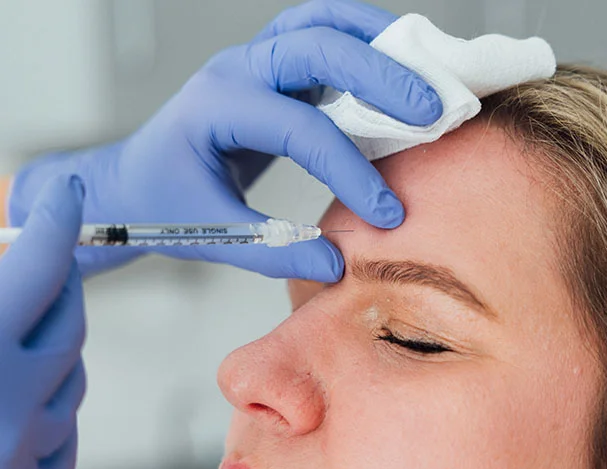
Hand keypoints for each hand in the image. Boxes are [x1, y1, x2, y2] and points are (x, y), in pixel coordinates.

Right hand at [0, 175, 85, 468]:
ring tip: (26, 332)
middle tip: (47, 265)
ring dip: (57, 347)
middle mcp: (9, 403)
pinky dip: (52, 406)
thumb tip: (3, 249)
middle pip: (69, 323)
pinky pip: (64, 434)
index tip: (66, 195)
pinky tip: (25, 394)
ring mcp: (21, 453)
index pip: (40, 266)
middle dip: (61, 286)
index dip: (56, 222)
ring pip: (74, 378)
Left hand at [8, 0, 441, 279]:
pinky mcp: (269, 72)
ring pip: (321, 23)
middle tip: (432, 110)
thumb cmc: (160, 205)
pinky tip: (395, 73)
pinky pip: (321, 40)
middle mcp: (235, 70)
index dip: (349, 169)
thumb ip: (271, 251)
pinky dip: (362, 47)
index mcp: (215, 108)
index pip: (299, 127)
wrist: (132, 182)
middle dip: (380, 75)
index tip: (385, 213)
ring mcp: (252, 62)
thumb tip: (335, 265)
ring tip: (426, 71)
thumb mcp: (210, 235)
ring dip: (376, 40)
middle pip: (316, 43)